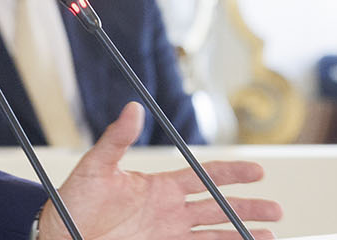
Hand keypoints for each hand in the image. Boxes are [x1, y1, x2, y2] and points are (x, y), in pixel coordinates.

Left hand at [38, 103, 281, 239]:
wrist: (60, 234)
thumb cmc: (73, 201)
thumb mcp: (96, 167)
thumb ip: (117, 140)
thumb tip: (132, 108)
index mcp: (159, 188)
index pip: (204, 177)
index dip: (231, 174)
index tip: (257, 172)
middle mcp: (169, 212)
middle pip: (218, 208)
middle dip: (248, 209)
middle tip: (277, 211)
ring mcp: (167, 234)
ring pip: (214, 234)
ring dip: (241, 234)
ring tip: (269, 236)